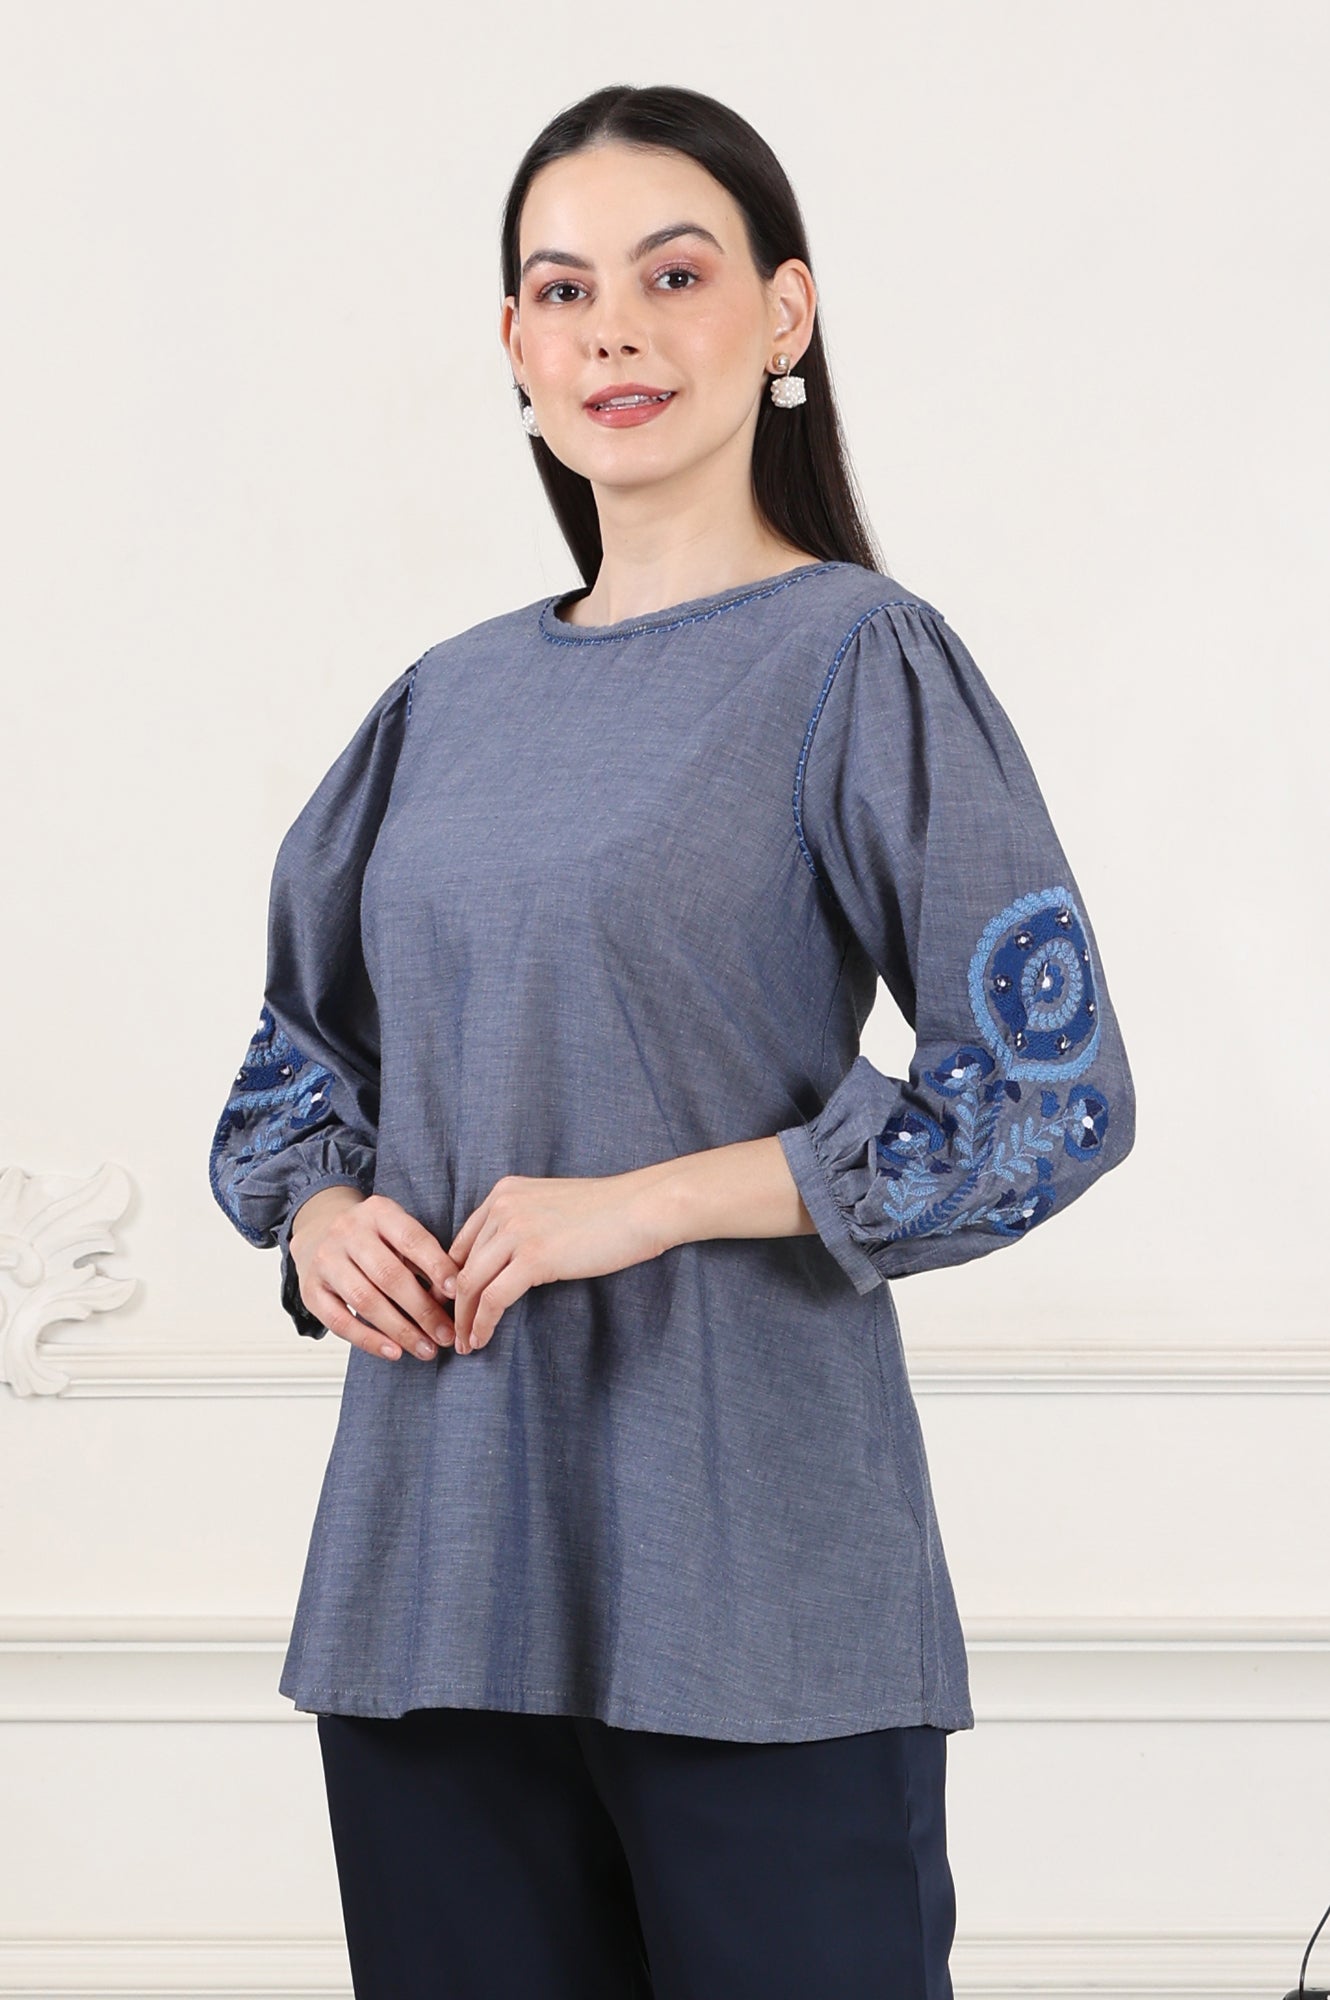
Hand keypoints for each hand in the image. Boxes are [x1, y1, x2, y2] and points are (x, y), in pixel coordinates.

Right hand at [288, 1186, 458, 1361]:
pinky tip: (393, 1351)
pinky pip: (339, 1322)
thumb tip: (449, 1298)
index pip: (412, 1239)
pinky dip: (368, 1340)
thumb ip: (422, 1257)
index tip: (457, 1293)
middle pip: (389, 1276)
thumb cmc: (370, 1237)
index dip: (437, 1267)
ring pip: (365, 1300)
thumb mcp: (396, 1231)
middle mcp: (348, 1232)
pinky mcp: (310, 1289)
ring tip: (425, 1348)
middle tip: (446, 1334)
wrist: (318, 1229)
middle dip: (423, 1310)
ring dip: (401, 1330)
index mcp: (378, 1212)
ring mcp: (325, 1260)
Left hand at [445, 1172, 666, 1353]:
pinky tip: (481, 1339)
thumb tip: (510, 1260)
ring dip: (463, 1319)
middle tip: (454, 1330)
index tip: (454, 1304)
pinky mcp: (533, 1258)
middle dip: (453, 1303)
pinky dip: (482, 1324)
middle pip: (462, 1264)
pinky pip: (492, 1299)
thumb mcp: (552, 1206)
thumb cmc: (610, 1211)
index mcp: (505, 1192)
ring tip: (466, 1343)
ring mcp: (516, 1231)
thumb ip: (524, 1223)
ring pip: (470, 1284)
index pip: (463, 1241)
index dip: (454, 1277)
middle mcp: (503, 1207)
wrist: (643, 1207)